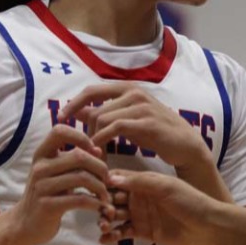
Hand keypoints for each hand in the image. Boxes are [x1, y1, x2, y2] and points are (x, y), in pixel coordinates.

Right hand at [9, 124, 112, 244]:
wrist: (25, 224)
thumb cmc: (47, 194)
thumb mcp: (56, 173)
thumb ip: (74, 161)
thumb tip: (97, 150)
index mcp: (41, 154)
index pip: (59, 131)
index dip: (80, 137)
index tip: (93, 151)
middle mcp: (40, 167)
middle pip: (79, 156)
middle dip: (100, 167)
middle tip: (108, 179)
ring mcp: (42, 186)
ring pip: (82, 177)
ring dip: (101, 187)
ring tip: (105, 195)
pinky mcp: (48, 206)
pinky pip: (79, 199)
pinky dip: (96, 203)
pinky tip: (100, 206)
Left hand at [58, 83, 211, 170]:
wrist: (186, 145)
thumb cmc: (154, 133)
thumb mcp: (126, 121)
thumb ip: (103, 114)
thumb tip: (76, 112)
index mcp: (127, 89)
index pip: (91, 90)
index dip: (73, 104)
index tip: (60, 118)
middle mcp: (133, 92)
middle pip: (94, 109)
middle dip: (84, 131)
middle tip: (81, 149)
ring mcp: (141, 106)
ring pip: (102, 119)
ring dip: (93, 140)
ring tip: (92, 155)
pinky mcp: (146, 122)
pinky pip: (115, 128)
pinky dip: (103, 141)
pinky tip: (101, 154)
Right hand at [99, 169, 221, 244]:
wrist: (209, 226)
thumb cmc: (190, 200)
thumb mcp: (165, 186)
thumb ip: (139, 182)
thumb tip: (111, 177)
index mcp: (143, 182)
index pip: (118, 178)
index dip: (104, 182)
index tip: (92, 186)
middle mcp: (139, 197)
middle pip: (113, 198)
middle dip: (102, 203)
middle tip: (99, 210)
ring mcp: (140, 215)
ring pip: (116, 216)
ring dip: (105, 219)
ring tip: (102, 225)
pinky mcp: (143, 232)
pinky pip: (123, 232)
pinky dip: (113, 235)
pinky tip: (104, 239)